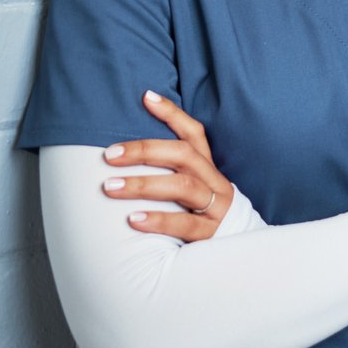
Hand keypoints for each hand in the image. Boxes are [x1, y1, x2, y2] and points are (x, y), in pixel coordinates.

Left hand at [102, 90, 233, 242]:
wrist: (238, 249)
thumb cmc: (203, 214)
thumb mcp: (194, 187)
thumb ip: (170, 171)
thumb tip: (126, 151)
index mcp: (208, 167)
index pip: (193, 132)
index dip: (172, 113)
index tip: (145, 97)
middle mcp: (214, 181)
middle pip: (183, 155)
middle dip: (144, 151)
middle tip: (109, 154)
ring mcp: (215, 206)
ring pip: (183, 186)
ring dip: (144, 185)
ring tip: (110, 186)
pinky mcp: (211, 233)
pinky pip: (185, 224)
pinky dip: (159, 220)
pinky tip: (133, 219)